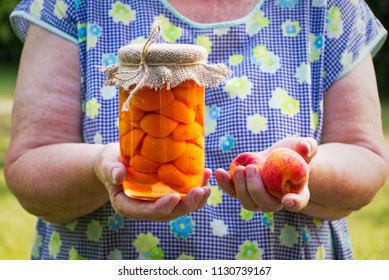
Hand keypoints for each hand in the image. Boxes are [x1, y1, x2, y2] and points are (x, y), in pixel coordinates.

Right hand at [94, 143, 211, 220]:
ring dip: (195, 200)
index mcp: (127, 206)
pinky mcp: (166, 195)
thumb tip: (118, 175)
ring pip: (178, 208)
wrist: (116, 162)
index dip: (160, 208)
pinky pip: (183, 196)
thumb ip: (111, 170)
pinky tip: (205, 175)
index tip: (174, 198)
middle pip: (167, 214)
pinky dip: (195, 188)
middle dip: (185, 205)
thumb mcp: (107, 164)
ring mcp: (157, 203)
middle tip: (200, 192)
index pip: (145, 212)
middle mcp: (144, 209)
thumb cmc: (110, 162)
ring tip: (207, 187)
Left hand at [214, 137, 316, 212]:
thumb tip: (305, 147)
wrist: (279, 156)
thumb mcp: (304, 146)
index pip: (298, 203)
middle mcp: (277, 202)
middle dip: (256, 189)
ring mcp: (258, 199)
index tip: (287, 200)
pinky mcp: (243, 191)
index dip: (294, 203)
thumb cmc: (295, 152)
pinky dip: (225, 184)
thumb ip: (308, 146)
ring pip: (248, 202)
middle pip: (266, 205)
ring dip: (241, 188)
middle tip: (251, 169)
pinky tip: (219, 172)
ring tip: (240, 168)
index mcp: (297, 194)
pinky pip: (233, 192)